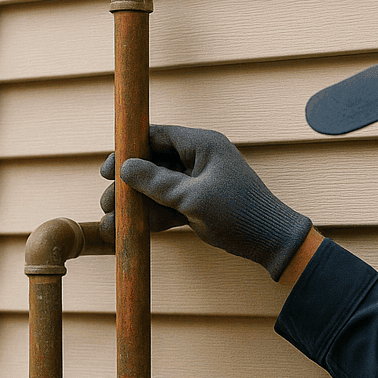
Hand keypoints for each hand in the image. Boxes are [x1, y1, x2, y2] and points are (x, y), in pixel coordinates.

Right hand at [100, 125, 313, 280]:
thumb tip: (124, 168)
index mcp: (202, 145)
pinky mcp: (198, 204)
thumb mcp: (193, 198)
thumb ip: (158, 182)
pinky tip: (130, 230)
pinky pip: (168, 205)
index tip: (106, 170)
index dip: (128, 150)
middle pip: (152, 164)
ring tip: (112, 223)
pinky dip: (151, 217)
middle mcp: (198, 159)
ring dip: (135, 204)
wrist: (271, 241)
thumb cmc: (239, 213)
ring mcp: (198, 182)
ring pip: (157, 188)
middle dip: (127, 185)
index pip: (156, 136)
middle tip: (106, 203)